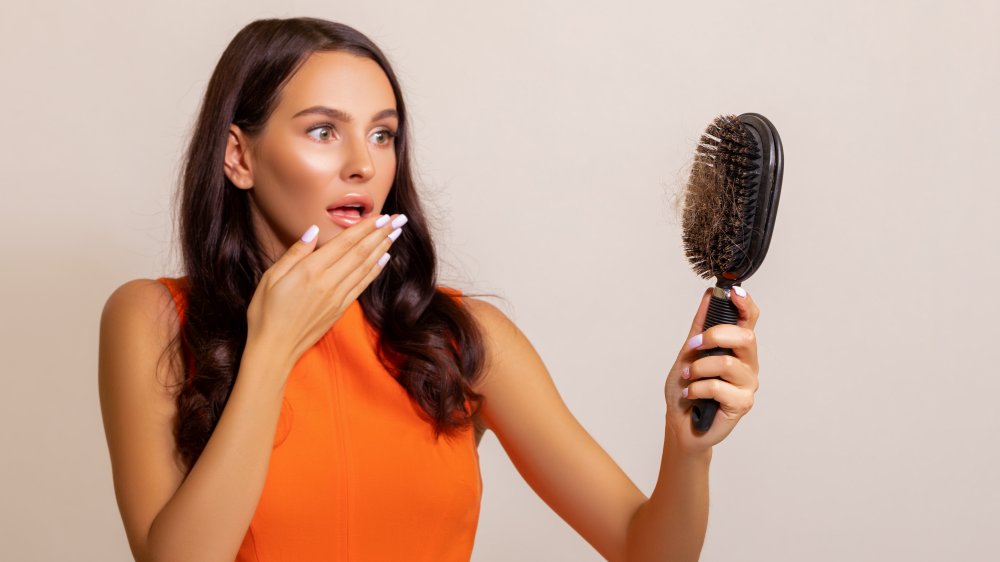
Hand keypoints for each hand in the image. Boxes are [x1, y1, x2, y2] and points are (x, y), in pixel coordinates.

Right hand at [245, 214, 405, 372]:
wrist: (273, 349)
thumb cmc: (265, 312)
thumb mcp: (271, 277)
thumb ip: (295, 252)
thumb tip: (313, 230)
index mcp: (309, 270)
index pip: (344, 243)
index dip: (365, 228)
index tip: (381, 216)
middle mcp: (328, 282)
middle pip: (360, 252)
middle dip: (381, 234)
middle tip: (399, 219)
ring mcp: (336, 297)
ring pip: (365, 267)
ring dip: (382, 248)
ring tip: (396, 233)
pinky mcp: (340, 309)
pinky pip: (362, 285)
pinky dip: (375, 270)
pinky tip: (385, 259)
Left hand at [664, 286, 760, 454]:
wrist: (680, 422)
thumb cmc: (687, 387)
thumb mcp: (690, 351)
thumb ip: (701, 325)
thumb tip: (710, 294)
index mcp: (738, 347)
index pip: (750, 320)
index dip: (746, 304)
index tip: (734, 292)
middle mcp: (748, 363)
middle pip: (745, 337)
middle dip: (714, 336)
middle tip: (692, 346)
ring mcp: (748, 383)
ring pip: (727, 364)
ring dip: (698, 368)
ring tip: (688, 377)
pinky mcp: (742, 403)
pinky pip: (717, 387)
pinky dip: (696, 388)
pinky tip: (691, 394)